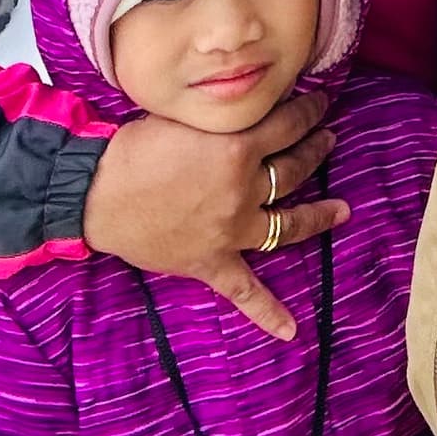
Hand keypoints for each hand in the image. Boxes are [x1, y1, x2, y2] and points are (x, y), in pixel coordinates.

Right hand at [82, 91, 344, 343]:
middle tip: (328, 139)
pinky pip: (245, 291)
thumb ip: (224, 115)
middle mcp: (242, 190)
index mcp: (237, 148)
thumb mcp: (186, 116)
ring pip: (287, 224)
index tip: (320, 104)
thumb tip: (251, 105)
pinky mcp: (211, 262)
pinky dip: (267, 312)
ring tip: (342, 209)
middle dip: (316, 150)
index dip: (309, 111)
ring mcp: (230, 230)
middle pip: (294, 169)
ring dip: (317, 216)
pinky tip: (291, 331)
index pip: (288, 125)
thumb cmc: (135, 148)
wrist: (94, 194)